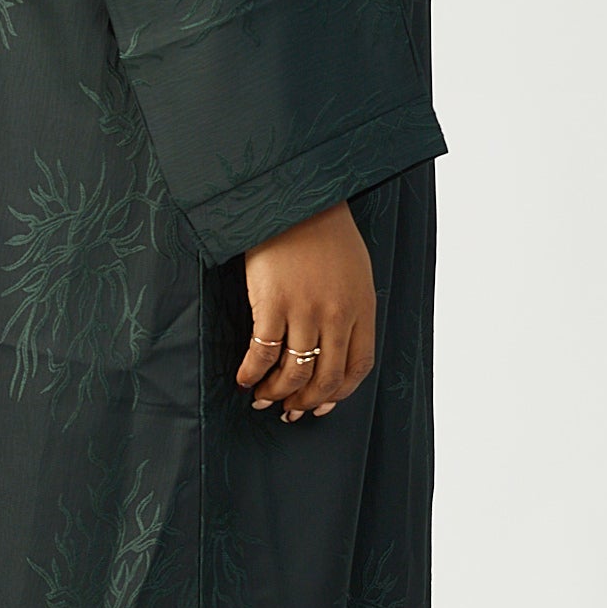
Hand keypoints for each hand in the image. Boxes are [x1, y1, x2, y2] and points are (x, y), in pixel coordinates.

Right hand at [237, 200, 376, 421]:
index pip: (358, 367)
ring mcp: (305, 311)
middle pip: (326, 377)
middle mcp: (337, 315)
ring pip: (294, 372)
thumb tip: (333, 345)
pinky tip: (244, 378)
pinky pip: (263, 352)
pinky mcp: (272, 303)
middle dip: (306, 401)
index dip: (339, 394)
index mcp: (362, 308)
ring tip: (263, 398)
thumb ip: (350, 308)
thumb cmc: (323, 230)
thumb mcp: (354, 271)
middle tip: (289, 410)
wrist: (295, 197)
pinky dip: (252, 372)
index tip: (322, 405)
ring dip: (276, 392)